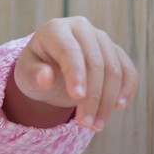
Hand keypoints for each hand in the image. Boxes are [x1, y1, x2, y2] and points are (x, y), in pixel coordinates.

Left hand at [9, 17, 138, 130]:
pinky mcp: (115, 51)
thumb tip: (46, 78)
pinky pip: (128, 70)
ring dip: (107, 100)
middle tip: (85, 124)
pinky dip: (126, 89)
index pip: (70, 50)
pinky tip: (118, 107)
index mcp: (55, 29)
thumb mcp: (26, 75)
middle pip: (95, 62)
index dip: (76, 73)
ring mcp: (101, 38)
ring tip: (95, 125)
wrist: (49, 69)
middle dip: (92, 96)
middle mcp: (81, 28)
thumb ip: (33, 75)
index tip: (77, 97)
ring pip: (114, 69)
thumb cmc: (35, 71)